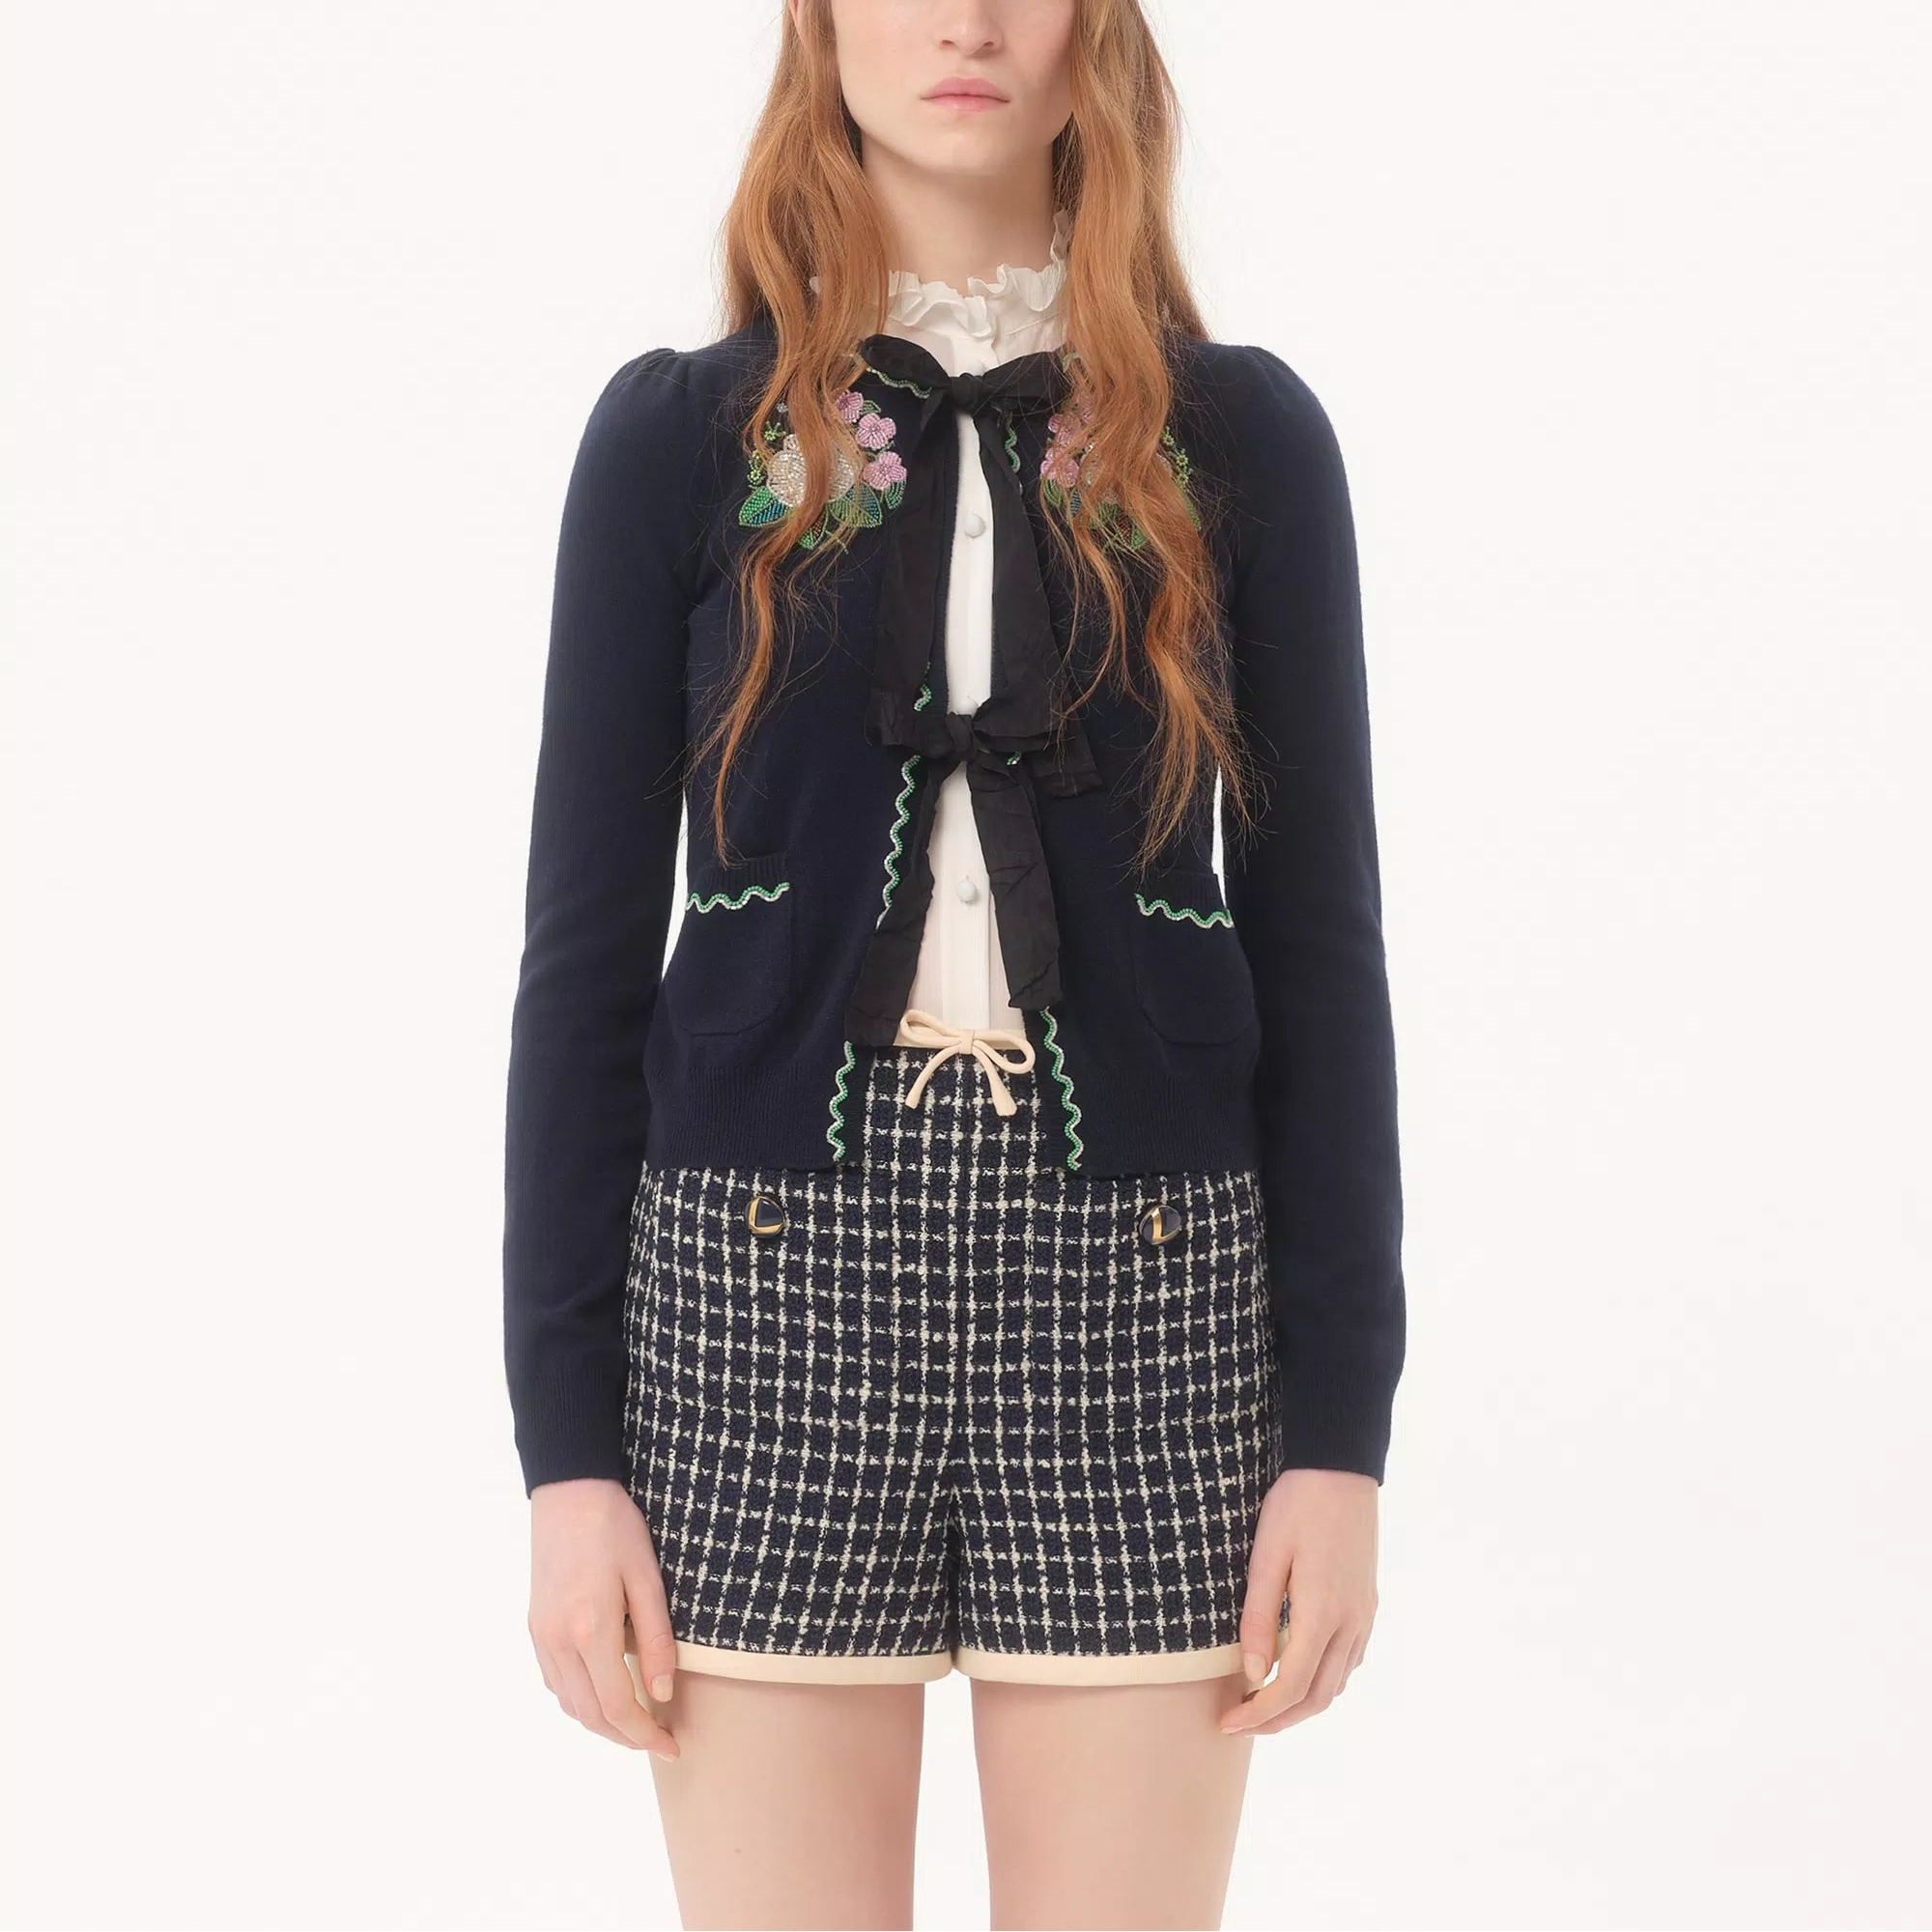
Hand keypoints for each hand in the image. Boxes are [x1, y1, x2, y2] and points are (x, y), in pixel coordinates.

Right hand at [529, 1477, 679, 1758]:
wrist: (568, 1491)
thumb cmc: (615, 1527)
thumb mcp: (648, 1577)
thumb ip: (657, 1639)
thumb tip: (663, 1694)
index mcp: (590, 1630)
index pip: (618, 1707)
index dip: (646, 1736)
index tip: (673, 1747)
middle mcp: (558, 1641)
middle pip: (590, 1715)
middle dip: (626, 1737)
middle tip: (660, 1741)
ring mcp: (540, 1636)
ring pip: (569, 1704)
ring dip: (602, 1723)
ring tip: (636, 1723)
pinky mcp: (534, 1627)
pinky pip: (555, 1682)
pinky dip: (580, 1700)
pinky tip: (603, 1693)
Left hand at [1220, 1468, 1377, 1735]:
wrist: (1341, 1468)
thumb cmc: (1297, 1506)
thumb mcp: (1267, 1556)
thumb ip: (1260, 1618)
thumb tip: (1253, 1675)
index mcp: (1323, 1614)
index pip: (1292, 1687)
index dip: (1259, 1714)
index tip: (1227, 1724)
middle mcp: (1351, 1623)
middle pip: (1319, 1696)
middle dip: (1279, 1720)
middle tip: (1240, 1723)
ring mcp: (1364, 1614)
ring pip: (1338, 1682)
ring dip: (1303, 1703)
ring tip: (1263, 1704)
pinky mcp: (1367, 1603)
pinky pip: (1349, 1660)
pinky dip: (1323, 1680)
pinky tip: (1298, 1671)